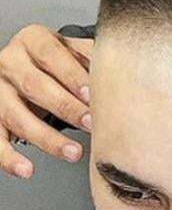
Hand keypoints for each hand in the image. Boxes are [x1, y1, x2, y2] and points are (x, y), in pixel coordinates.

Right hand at [0, 24, 92, 178]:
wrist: (27, 65)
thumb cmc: (56, 60)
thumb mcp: (72, 50)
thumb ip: (91, 57)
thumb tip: (122, 72)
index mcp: (32, 40)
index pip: (51, 55)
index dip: (72, 75)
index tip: (91, 94)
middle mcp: (10, 62)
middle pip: (34, 86)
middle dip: (66, 107)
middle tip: (91, 124)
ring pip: (16, 116)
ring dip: (47, 138)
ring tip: (74, 152)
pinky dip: (9, 158)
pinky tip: (28, 169)